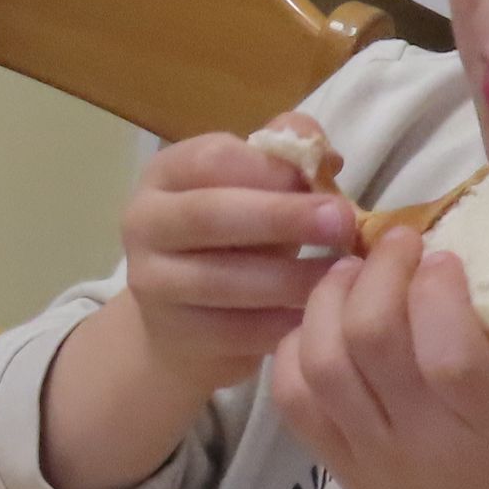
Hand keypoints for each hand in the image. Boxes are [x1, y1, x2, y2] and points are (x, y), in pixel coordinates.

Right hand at [118, 129, 355, 397]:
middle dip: (282, 217)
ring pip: (221, 279)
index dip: (270, 169)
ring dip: (290, 277)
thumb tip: (325, 156)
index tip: (327, 180)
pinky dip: (280, 323)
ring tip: (341, 275)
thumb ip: (286, 159)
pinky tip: (318, 316)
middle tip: (343, 223)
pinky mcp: (172, 333)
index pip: (211, 159)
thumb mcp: (256, 191)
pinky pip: (233, 330)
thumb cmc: (234, 238)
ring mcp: (151, 281)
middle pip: (209, 215)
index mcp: (165, 173)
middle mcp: (144, 222)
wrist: (186, 319)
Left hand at [269, 229, 488, 488]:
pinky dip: (293, 350)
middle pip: (369, 345)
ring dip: (326, 303)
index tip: (445, 251)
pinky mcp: (340, 470)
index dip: (436, 290)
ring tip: (350, 271)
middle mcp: (423, 444)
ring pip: (319, 368)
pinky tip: (320, 321)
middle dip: (374, 274)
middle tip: (392, 241)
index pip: (447, 352)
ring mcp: (372, 460)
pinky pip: (292, 403)